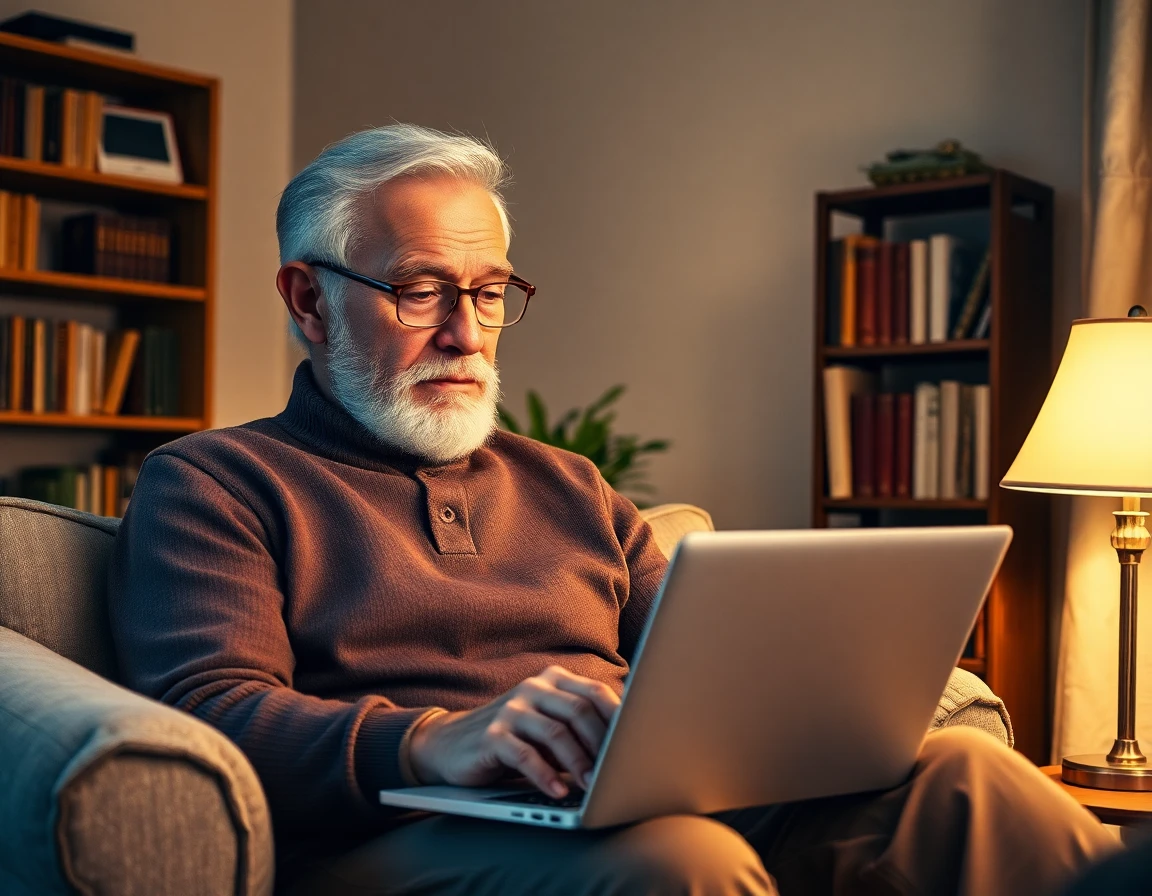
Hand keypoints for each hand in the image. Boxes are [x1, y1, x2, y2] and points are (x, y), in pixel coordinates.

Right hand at [408, 665, 619, 797]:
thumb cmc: (516, 738)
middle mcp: (533, 687)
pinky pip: (523, 754)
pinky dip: (545, 775)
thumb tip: (627, 749)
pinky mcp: (491, 735)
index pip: (595, 693)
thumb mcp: (548, 727)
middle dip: (601, 744)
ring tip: (592, 786)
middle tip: (616, 772)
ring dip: (577, 761)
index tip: (638, 745)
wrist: (452, 744)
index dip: (619, 719)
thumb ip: (579, 728)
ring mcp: (511, 709)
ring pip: (554, 732)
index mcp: (553, 680)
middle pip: (578, 710)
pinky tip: (558, 791)